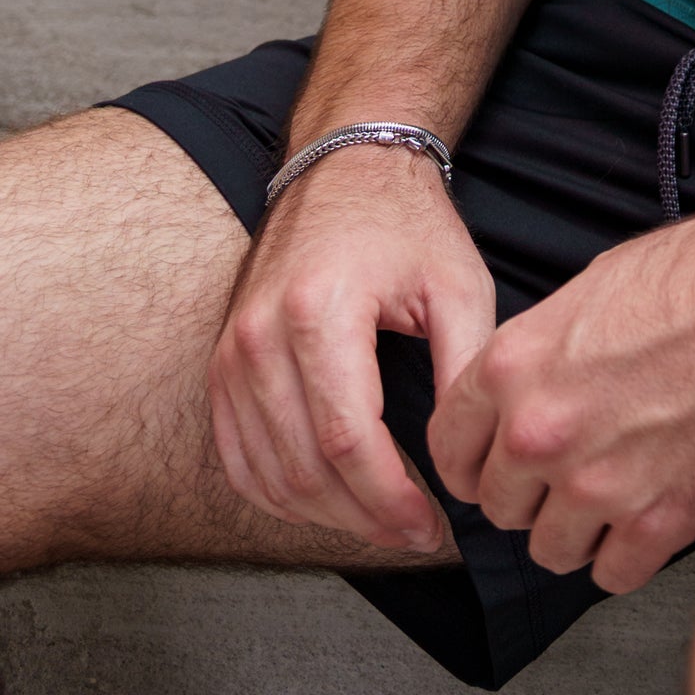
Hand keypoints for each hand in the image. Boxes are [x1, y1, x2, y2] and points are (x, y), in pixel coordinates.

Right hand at [209, 143, 496, 551]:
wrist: (347, 165)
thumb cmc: (406, 220)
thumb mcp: (459, 284)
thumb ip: (465, 369)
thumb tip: (467, 456)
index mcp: (319, 312)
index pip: (347, 441)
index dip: (391, 498)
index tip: (431, 523)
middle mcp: (260, 336)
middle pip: (305, 468)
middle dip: (364, 518)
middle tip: (415, 534)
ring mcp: (232, 353)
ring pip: (269, 474)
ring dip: (326, 516)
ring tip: (382, 524)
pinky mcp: (222, 366)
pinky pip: (239, 458)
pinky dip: (281, 494)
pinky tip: (328, 503)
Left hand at [427, 208, 694, 591]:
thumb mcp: (591, 289)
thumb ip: (540, 353)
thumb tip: (526, 392)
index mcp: (515, 366)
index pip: (450, 448)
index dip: (474, 458)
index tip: (494, 464)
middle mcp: (541, 433)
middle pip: (499, 507)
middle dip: (531, 492)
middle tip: (574, 466)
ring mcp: (597, 485)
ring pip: (551, 550)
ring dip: (579, 527)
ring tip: (619, 488)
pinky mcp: (657, 523)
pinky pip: (612, 574)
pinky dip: (629, 552)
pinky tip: (652, 509)